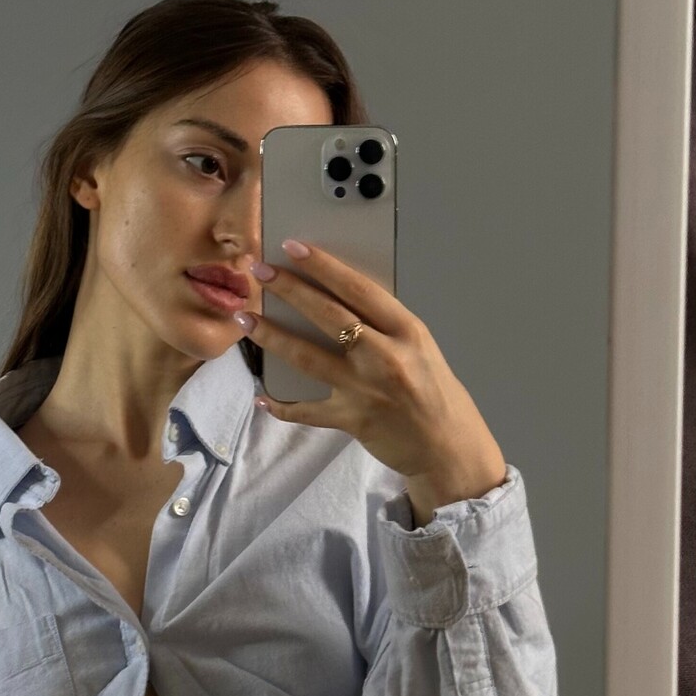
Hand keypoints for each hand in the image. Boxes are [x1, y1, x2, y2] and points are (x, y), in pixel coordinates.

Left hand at [241, 240, 507, 519]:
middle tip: (258, 270)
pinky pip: (306, 410)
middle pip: (327, 315)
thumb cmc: (436, 393)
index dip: (323, 266)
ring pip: (306, 356)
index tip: (293, 246)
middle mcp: (385, 355)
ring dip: (271, 336)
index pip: (359, 289)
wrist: (450, 448)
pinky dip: (281, 405)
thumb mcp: (420, 348)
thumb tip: (337, 301)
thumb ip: (385, 327)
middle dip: (289, 289)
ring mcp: (365, 389)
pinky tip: (261, 396)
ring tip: (245, 319)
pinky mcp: (351, 420)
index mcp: (407, 330)